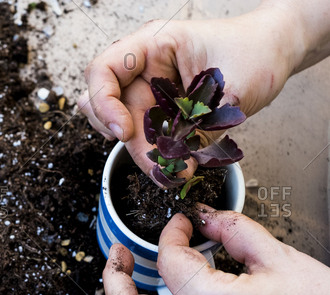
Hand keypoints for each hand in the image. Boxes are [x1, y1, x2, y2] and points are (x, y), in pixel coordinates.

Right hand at [79, 6, 301, 183]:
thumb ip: (200, 128)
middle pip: (110, 106)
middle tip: (158, 165)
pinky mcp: (160, 107)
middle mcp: (144, 66)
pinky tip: (168, 162)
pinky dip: (152, 151)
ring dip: (140, 149)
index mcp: (153, 44)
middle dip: (131, 140)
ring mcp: (150, 87)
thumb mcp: (232, 90)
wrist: (274, 51)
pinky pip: (144, 133)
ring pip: (123, 124)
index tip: (124, 132)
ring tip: (167, 168)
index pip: (103, 70)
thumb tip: (177, 167)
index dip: (105, 103)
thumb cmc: (256, 51)